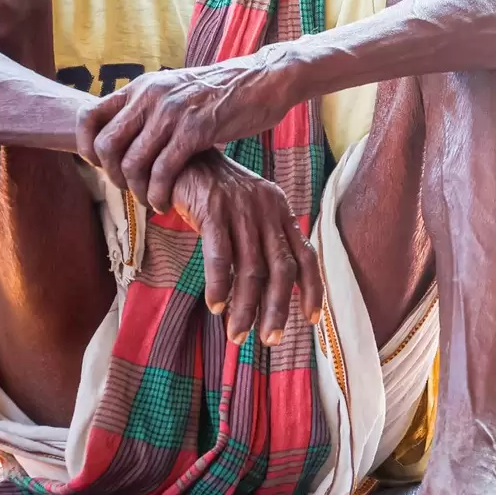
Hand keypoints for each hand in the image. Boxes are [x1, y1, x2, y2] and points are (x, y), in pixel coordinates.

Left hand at [79, 55, 291, 214]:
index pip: (89, 117)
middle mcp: (151, 96)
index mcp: (142, 86)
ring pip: (133, 163)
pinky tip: (166, 202)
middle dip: (112, 177)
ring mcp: (172, 113)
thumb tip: (129, 133)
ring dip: (137, 192)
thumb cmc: (224, 91)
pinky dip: (159, 194)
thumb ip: (152, 107)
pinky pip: (163, 171)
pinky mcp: (196, 130)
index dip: (87, 149)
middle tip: (129, 190)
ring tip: (151, 201)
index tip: (104, 166)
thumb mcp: (178, 89)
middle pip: (105, 146)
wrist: (266, 79)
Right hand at [170, 150, 324, 346]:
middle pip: (282, 268)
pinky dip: (220, 284)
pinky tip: (216, 306)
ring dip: (246, 307)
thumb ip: (261, 240)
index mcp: (280, 211)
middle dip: (278, 309)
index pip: (306, 255)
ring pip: (252, 268)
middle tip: (270, 340)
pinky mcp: (213, 209)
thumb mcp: (247, 211)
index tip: (311, 320)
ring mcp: (242, 209)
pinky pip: (221, 255)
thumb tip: (269, 285)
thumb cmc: (213, 192)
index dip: (312, 289)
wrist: (182, 154)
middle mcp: (268, 210)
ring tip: (238, 335)